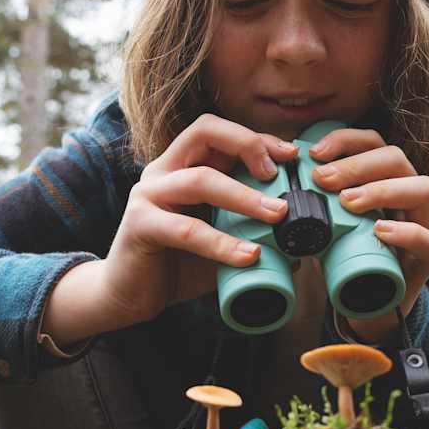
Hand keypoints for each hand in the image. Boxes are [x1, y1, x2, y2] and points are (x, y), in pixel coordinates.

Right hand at [100, 114, 299, 324]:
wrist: (130, 296)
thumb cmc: (176, 263)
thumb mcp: (220, 240)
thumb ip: (250, 232)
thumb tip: (299, 239)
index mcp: (182, 165)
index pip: (220, 132)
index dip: (257, 138)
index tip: (292, 155)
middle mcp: (163, 170)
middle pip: (205, 132)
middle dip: (249, 145)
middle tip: (280, 175)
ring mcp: (148, 195)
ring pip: (200, 179)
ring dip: (244, 196)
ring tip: (277, 214)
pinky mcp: (139, 225)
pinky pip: (187, 229)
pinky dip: (221, 242)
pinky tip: (248, 256)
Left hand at [308, 128, 428, 341]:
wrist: (366, 305)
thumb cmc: (345, 256)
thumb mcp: (326, 221)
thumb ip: (312, 200)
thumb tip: (279, 180)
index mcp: (385, 178)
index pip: (374, 143)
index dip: (345, 140)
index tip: (313, 153)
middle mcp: (409, 194)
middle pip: (397, 159)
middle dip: (357, 165)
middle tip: (322, 180)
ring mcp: (424, 224)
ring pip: (423, 189)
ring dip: (382, 190)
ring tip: (348, 203)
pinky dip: (406, 232)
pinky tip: (379, 231)